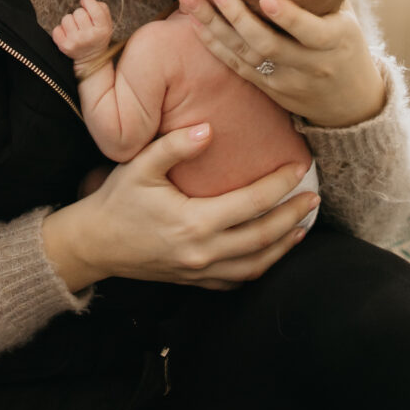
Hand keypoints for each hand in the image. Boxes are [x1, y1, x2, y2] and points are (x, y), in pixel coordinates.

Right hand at [42, 125, 316, 291]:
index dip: (279, 185)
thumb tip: (208, 128)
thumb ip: (174, 146)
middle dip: (293, 217)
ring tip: (303, 226)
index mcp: (194, 222)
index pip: (251, 202)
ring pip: (256, 263)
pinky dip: (261, 266)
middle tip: (314, 199)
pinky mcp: (196, 281)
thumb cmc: (117, 201)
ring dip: (284, 245)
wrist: (95, 244)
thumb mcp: (140, 166)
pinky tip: (272, 252)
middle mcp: (203, 251)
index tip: (299, 168)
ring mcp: (201, 271)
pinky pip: (239, 279)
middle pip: (263, 237)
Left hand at [52, 0, 113, 65]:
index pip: (94, 8)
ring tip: (76, 28)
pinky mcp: (65, 46)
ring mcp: (76, 42)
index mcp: (103, 29)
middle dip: (80, 14)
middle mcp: (90, 36)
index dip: (88, 1)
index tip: (86, 3)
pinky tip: (68, 34)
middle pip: (79, 12)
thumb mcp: (107, 22)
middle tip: (83, 22)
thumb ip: (101, 7)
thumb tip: (86, 1)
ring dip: (70, 21)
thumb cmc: (98, 35)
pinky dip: (61, 30)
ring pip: (66, 19)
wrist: (92, 58)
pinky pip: (57, 29)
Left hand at [183, 0, 385, 128]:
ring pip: (245, 54)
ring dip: (214, 26)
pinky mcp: (267, 87)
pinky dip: (213, 43)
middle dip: (238, 16)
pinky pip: (235, 65)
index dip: (289, 17)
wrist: (350, 100)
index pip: (311, 31)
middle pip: (268, 44)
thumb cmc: (345, 43)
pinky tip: (192, 20)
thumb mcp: (347, 16)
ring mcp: (285, 78)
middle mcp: (309, 64)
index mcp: (335, 42)